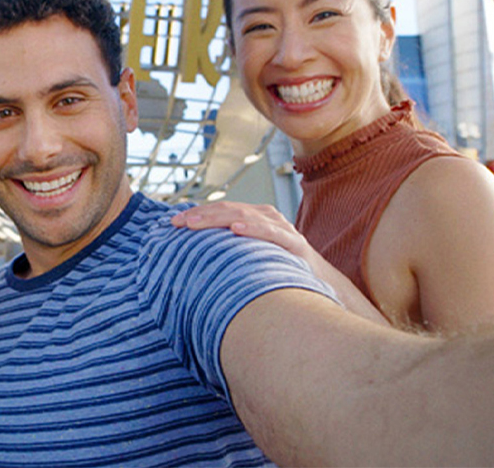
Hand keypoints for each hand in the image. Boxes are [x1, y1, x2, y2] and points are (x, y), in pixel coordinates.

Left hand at [171, 201, 311, 259]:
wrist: (320, 283)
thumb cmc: (280, 269)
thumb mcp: (250, 256)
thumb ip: (229, 250)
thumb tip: (193, 257)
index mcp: (254, 217)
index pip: (220, 210)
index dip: (196, 214)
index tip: (172, 223)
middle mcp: (267, 216)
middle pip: (228, 209)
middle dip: (200, 215)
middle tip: (178, 223)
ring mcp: (281, 227)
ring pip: (244, 216)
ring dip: (217, 219)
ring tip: (195, 223)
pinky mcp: (294, 242)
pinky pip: (271, 233)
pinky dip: (252, 228)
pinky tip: (235, 229)